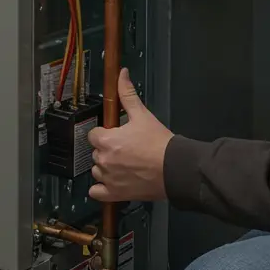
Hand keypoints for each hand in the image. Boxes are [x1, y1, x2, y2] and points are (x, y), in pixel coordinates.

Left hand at [88, 67, 174, 202]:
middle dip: (107, 150)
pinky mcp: (115, 194)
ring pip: (97, 171)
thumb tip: (122, 75)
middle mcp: (103, 160)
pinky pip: (96, 192)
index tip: (116, 135)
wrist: (175, 169)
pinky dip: (101, 189)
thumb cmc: (160, 144)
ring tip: (124, 165)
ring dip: (105, 168)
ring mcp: (108, 179)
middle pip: (96, 152)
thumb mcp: (142, 115)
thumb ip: (127, 94)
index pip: (94, 134)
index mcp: (107, 141)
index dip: (105, 134)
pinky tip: (111, 183)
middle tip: (125, 149)